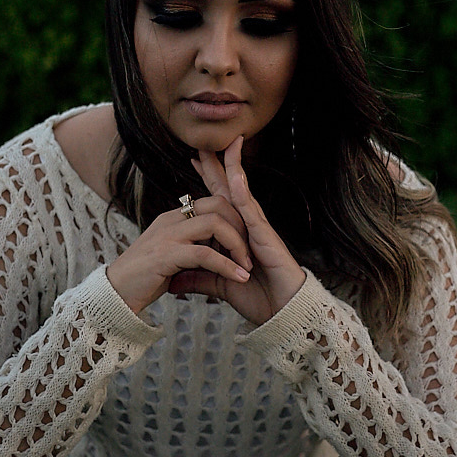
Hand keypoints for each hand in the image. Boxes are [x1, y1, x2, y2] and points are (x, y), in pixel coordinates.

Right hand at [106, 189, 253, 316]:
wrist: (116, 295)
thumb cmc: (145, 279)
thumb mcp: (175, 258)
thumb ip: (194, 249)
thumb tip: (218, 252)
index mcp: (174, 218)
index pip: (213, 201)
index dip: (236, 218)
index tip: (247, 242)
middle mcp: (171, 220)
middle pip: (218, 205)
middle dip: (241, 227)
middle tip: (250, 254)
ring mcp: (167, 235)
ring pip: (214, 224)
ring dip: (237, 246)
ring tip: (247, 268)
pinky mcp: (165, 255)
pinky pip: (205, 254)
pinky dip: (227, 266)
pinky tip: (238, 278)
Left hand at [169, 136, 305, 325]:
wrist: (283, 313)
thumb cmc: (259, 298)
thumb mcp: (220, 286)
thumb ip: (199, 279)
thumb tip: (174, 281)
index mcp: (238, 236)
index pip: (220, 202)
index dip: (208, 181)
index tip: (194, 161)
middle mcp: (249, 227)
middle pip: (230, 190)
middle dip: (217, 166)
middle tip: (204, 143)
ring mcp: (258, 230)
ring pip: (243, 194)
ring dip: (234, 169)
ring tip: (225, 145)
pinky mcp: (266, 238)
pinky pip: (252, 212)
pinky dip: (243, 194)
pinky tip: (235, 177)